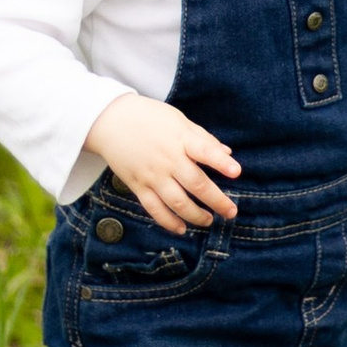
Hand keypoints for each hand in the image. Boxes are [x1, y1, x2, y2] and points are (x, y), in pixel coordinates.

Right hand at [86, 93, 241, 233]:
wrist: (110, 121)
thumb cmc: (149, 117)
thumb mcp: (178, 120)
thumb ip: (203, 138)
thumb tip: (227, 153)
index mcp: (180, 139)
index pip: (205, 151)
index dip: (221, 163)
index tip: (236, 172)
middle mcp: (167, 159)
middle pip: (196, 184)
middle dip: (217, 201)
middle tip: (231, 212)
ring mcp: (152, 175)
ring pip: (177, 202)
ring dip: (196, 215)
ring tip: (208, 220)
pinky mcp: (138, 186)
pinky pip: (154, 209)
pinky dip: (168, 222)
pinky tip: (181, 228)